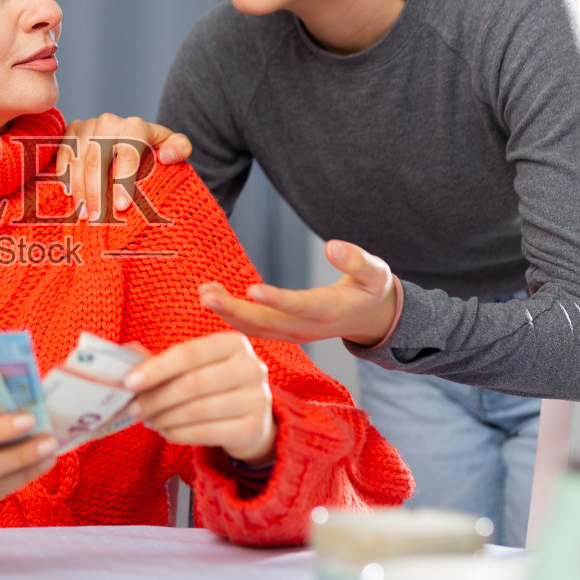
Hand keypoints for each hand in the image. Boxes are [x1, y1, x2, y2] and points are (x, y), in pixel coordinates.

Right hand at [58, 113, 191, 219]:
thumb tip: (166, 156)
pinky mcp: (72, 131)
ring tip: (83, 214)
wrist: (135, 137)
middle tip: (98, 219)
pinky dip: (64, 174)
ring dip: (79, 189)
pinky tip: (69, 195)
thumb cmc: (155, 149)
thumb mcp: (175, 147)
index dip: (123, 180)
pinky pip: (63, 152)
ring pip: (78, 158)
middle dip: (96, 191)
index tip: (122, 207)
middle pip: (97, 157)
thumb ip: (180, 148)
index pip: (127, 151)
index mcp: (136, 125)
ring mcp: (88, 125)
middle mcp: (109, 121)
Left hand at [121, 333, 274, 462]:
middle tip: (133, 408)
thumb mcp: (194, 367)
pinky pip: (206, 432)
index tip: (128, 382)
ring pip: (197, 410)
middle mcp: (252, 367)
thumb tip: (125, 354)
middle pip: (192, 383)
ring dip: (164, 417)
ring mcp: (258, 399)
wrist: (252, 420)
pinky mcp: (255, 428)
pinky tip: (165, 431)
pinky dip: (178, 433)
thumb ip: (161, 360)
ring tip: (147, 420)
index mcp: (234, 343)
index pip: (189, 353)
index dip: (156, 368)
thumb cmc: (214, 387)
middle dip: (156, 398)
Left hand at [199, 239, 397, 346]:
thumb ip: (357, 260)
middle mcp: (307, 327)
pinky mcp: (284, 332)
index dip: (276, 300)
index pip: (299, 306)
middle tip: (207, 294)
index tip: (250, 289)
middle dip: (235, 310)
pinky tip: (212, 297)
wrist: (371, 319)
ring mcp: (293, 333)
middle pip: (267, 323)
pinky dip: (231, 316)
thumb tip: (333, 246)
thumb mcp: (376, 273)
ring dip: (227, 313)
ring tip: (204, 294)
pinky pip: (254, 329)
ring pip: (255, 329)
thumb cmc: (371, 290)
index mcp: (329, 311)